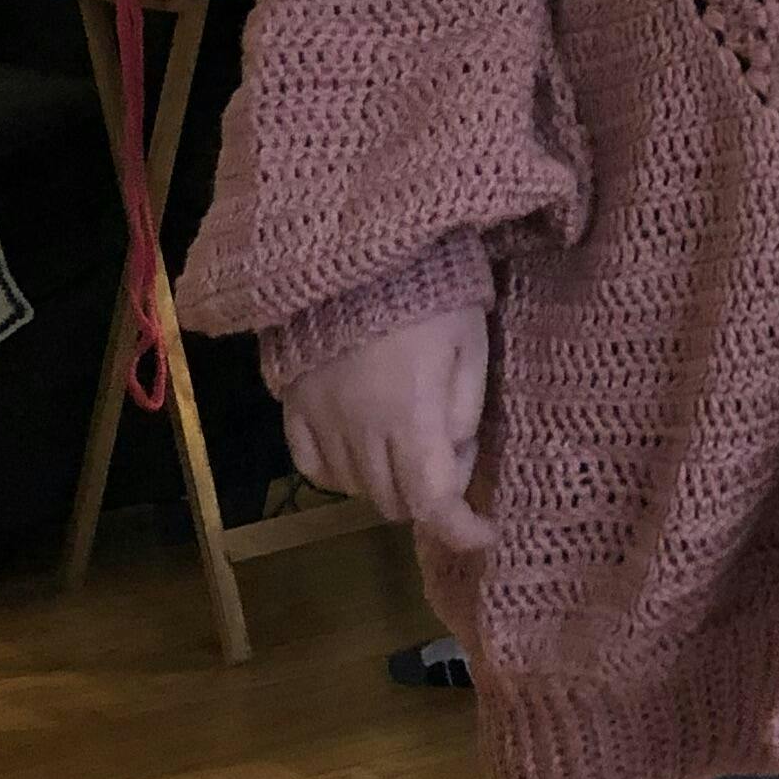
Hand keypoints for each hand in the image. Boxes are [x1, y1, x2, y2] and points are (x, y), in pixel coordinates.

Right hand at [279, 309, 494, 556]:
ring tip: (406, 436)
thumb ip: (464, 411)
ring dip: (388, 481)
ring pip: (354, 490)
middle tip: (450, 449)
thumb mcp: (471, 346)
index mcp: (409, 417)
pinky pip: (312, 466)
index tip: (487, 531)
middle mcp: (358, 430)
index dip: (462, 529)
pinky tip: (359, 446)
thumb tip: (451, 457)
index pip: (433, 504)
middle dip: (431, 494)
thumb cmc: (432, 291)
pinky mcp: (292, 404)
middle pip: (394, 502)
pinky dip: (340, 471)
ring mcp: (319, 419)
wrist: (363, 248)